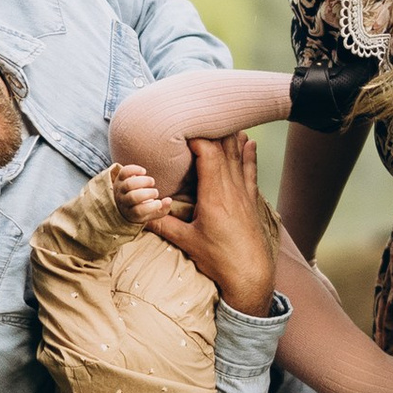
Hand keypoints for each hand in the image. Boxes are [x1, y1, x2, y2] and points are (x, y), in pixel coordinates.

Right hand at [123, 131, 275, 315]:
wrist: (251, 275)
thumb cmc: (219, 260)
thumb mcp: (187, 242)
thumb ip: (163, 225)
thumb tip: (141, 213)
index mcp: (213, 195)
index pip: (208, 154)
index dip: (196, 137)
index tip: (182, 130)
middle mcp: (231, 189)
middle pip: (224, 149)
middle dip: (212, 130)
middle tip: (200, 117)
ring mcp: (244, 194)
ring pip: (238, 156)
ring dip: (230, 137)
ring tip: (223, 119)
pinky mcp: (252, 202)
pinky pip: (251, 171)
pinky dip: (248, 154)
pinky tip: (249, 142)